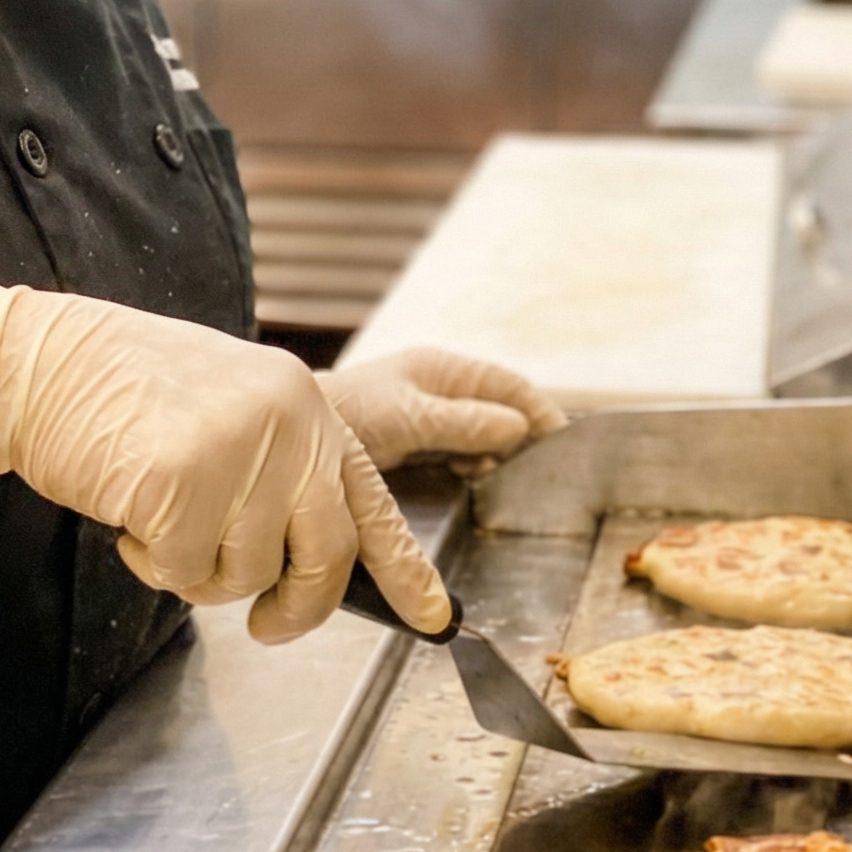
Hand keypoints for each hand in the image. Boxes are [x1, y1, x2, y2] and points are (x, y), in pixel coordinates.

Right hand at [0, 283, 449, 644]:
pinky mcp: (182, 486)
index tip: (435, 617)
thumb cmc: (130, 395)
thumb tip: (307, 560)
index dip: (406, 568)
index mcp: (309, 406)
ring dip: (199, 570)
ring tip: (161, 515)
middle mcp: (289, 425)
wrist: (45, 363)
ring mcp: (238, 453)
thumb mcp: (234, 413)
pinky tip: (129, 514)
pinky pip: (183, 573)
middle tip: (268, 628)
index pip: (373, 500)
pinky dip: (151, 563)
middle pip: (325, 556)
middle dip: (298, 608)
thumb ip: (283, 472)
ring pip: (247, 575)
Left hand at [317, 346, 566, 469]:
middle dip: (518, 441)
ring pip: (481, 440)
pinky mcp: (414, 448)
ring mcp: (426, 420)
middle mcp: (439, 390)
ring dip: (493, 460)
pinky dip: (470, 470)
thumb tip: (519, 427)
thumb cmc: (348, 416)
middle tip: (526, 471)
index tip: (561, 444)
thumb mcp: (411, 417)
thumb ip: (465, 423)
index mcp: (441, 369)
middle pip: (500, 413)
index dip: (539, 411)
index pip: (509, 385)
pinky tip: (467, 482)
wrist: (290, 442)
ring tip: (489, 477)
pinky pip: (458, 458)